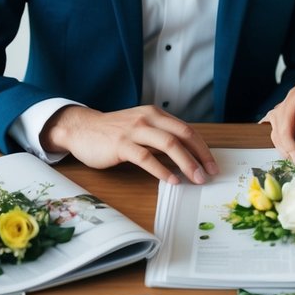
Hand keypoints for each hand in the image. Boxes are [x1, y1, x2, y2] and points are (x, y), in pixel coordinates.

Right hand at [40, 104, 218, 184]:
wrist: (82, 129)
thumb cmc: (113, 132)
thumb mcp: (141, 128)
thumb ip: (160, 138)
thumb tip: (186, 156)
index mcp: (156, 114)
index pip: (187, 130)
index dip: (202, 148)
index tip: (212, 164)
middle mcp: (148, 118)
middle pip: (183, 135)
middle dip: (200, 155)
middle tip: (210, 173)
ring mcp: (134, 130)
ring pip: (168, 144)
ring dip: (186, 163)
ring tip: (196, 179)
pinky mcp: (121, 145)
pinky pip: (146, 158)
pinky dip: (162, 170)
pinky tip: (171, 180)